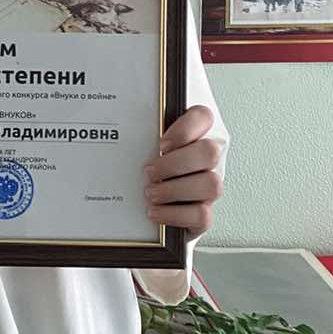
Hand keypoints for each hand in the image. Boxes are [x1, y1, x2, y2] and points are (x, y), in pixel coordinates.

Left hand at [142, 105, 222, 237]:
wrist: (146, 196)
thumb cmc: (147, 161)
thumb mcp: (145, 140)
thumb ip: (142, 131)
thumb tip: (120, 128)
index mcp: (197, 132)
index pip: (203, 117)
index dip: (184, 130)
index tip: (160, 143)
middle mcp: (208, 158)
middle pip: (210, 152)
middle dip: (175, 164)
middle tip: (149, 171)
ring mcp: (209, 185)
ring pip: (212, 185)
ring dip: (175, 190)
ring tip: (150, 193)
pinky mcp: (203, 213)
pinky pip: (202, 216)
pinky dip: (175, 215)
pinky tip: (155, 211)